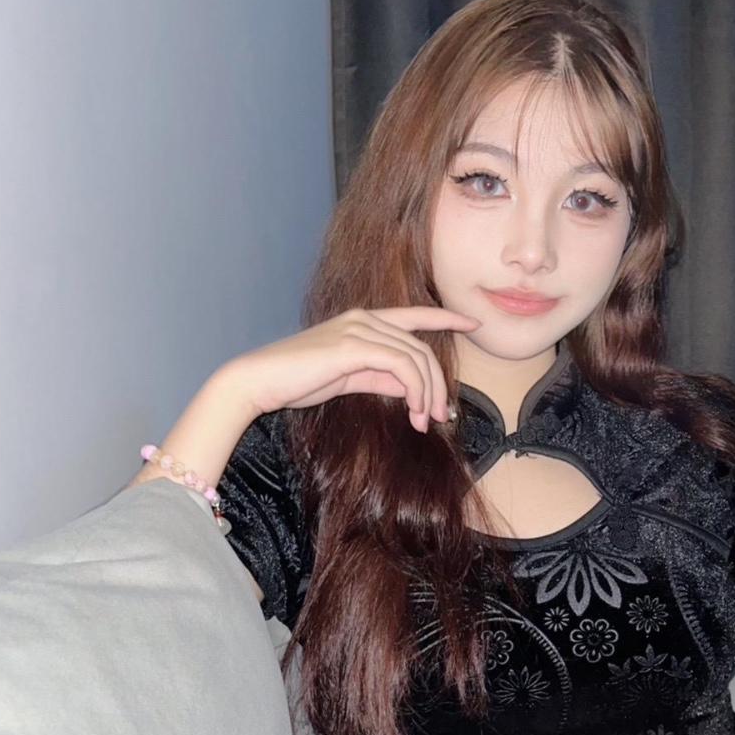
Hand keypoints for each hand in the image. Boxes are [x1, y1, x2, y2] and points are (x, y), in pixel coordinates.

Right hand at [225, 306, 481, 431]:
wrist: (261, 381)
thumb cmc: (299, 381)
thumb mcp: (349, 378)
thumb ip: (380, 376)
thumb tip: (410, 387)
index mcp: (363, 321)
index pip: (415, 314)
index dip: (446, 316)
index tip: (473, 322)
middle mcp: (364, 318)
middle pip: (421, 347)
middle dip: (437, 384)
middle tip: (438, 416)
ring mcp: (359, 329)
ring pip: (415, 357)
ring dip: (427, 393)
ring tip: (424, 420)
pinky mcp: (354, 345)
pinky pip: (402, 365)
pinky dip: (414, 389)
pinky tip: (412, 410)